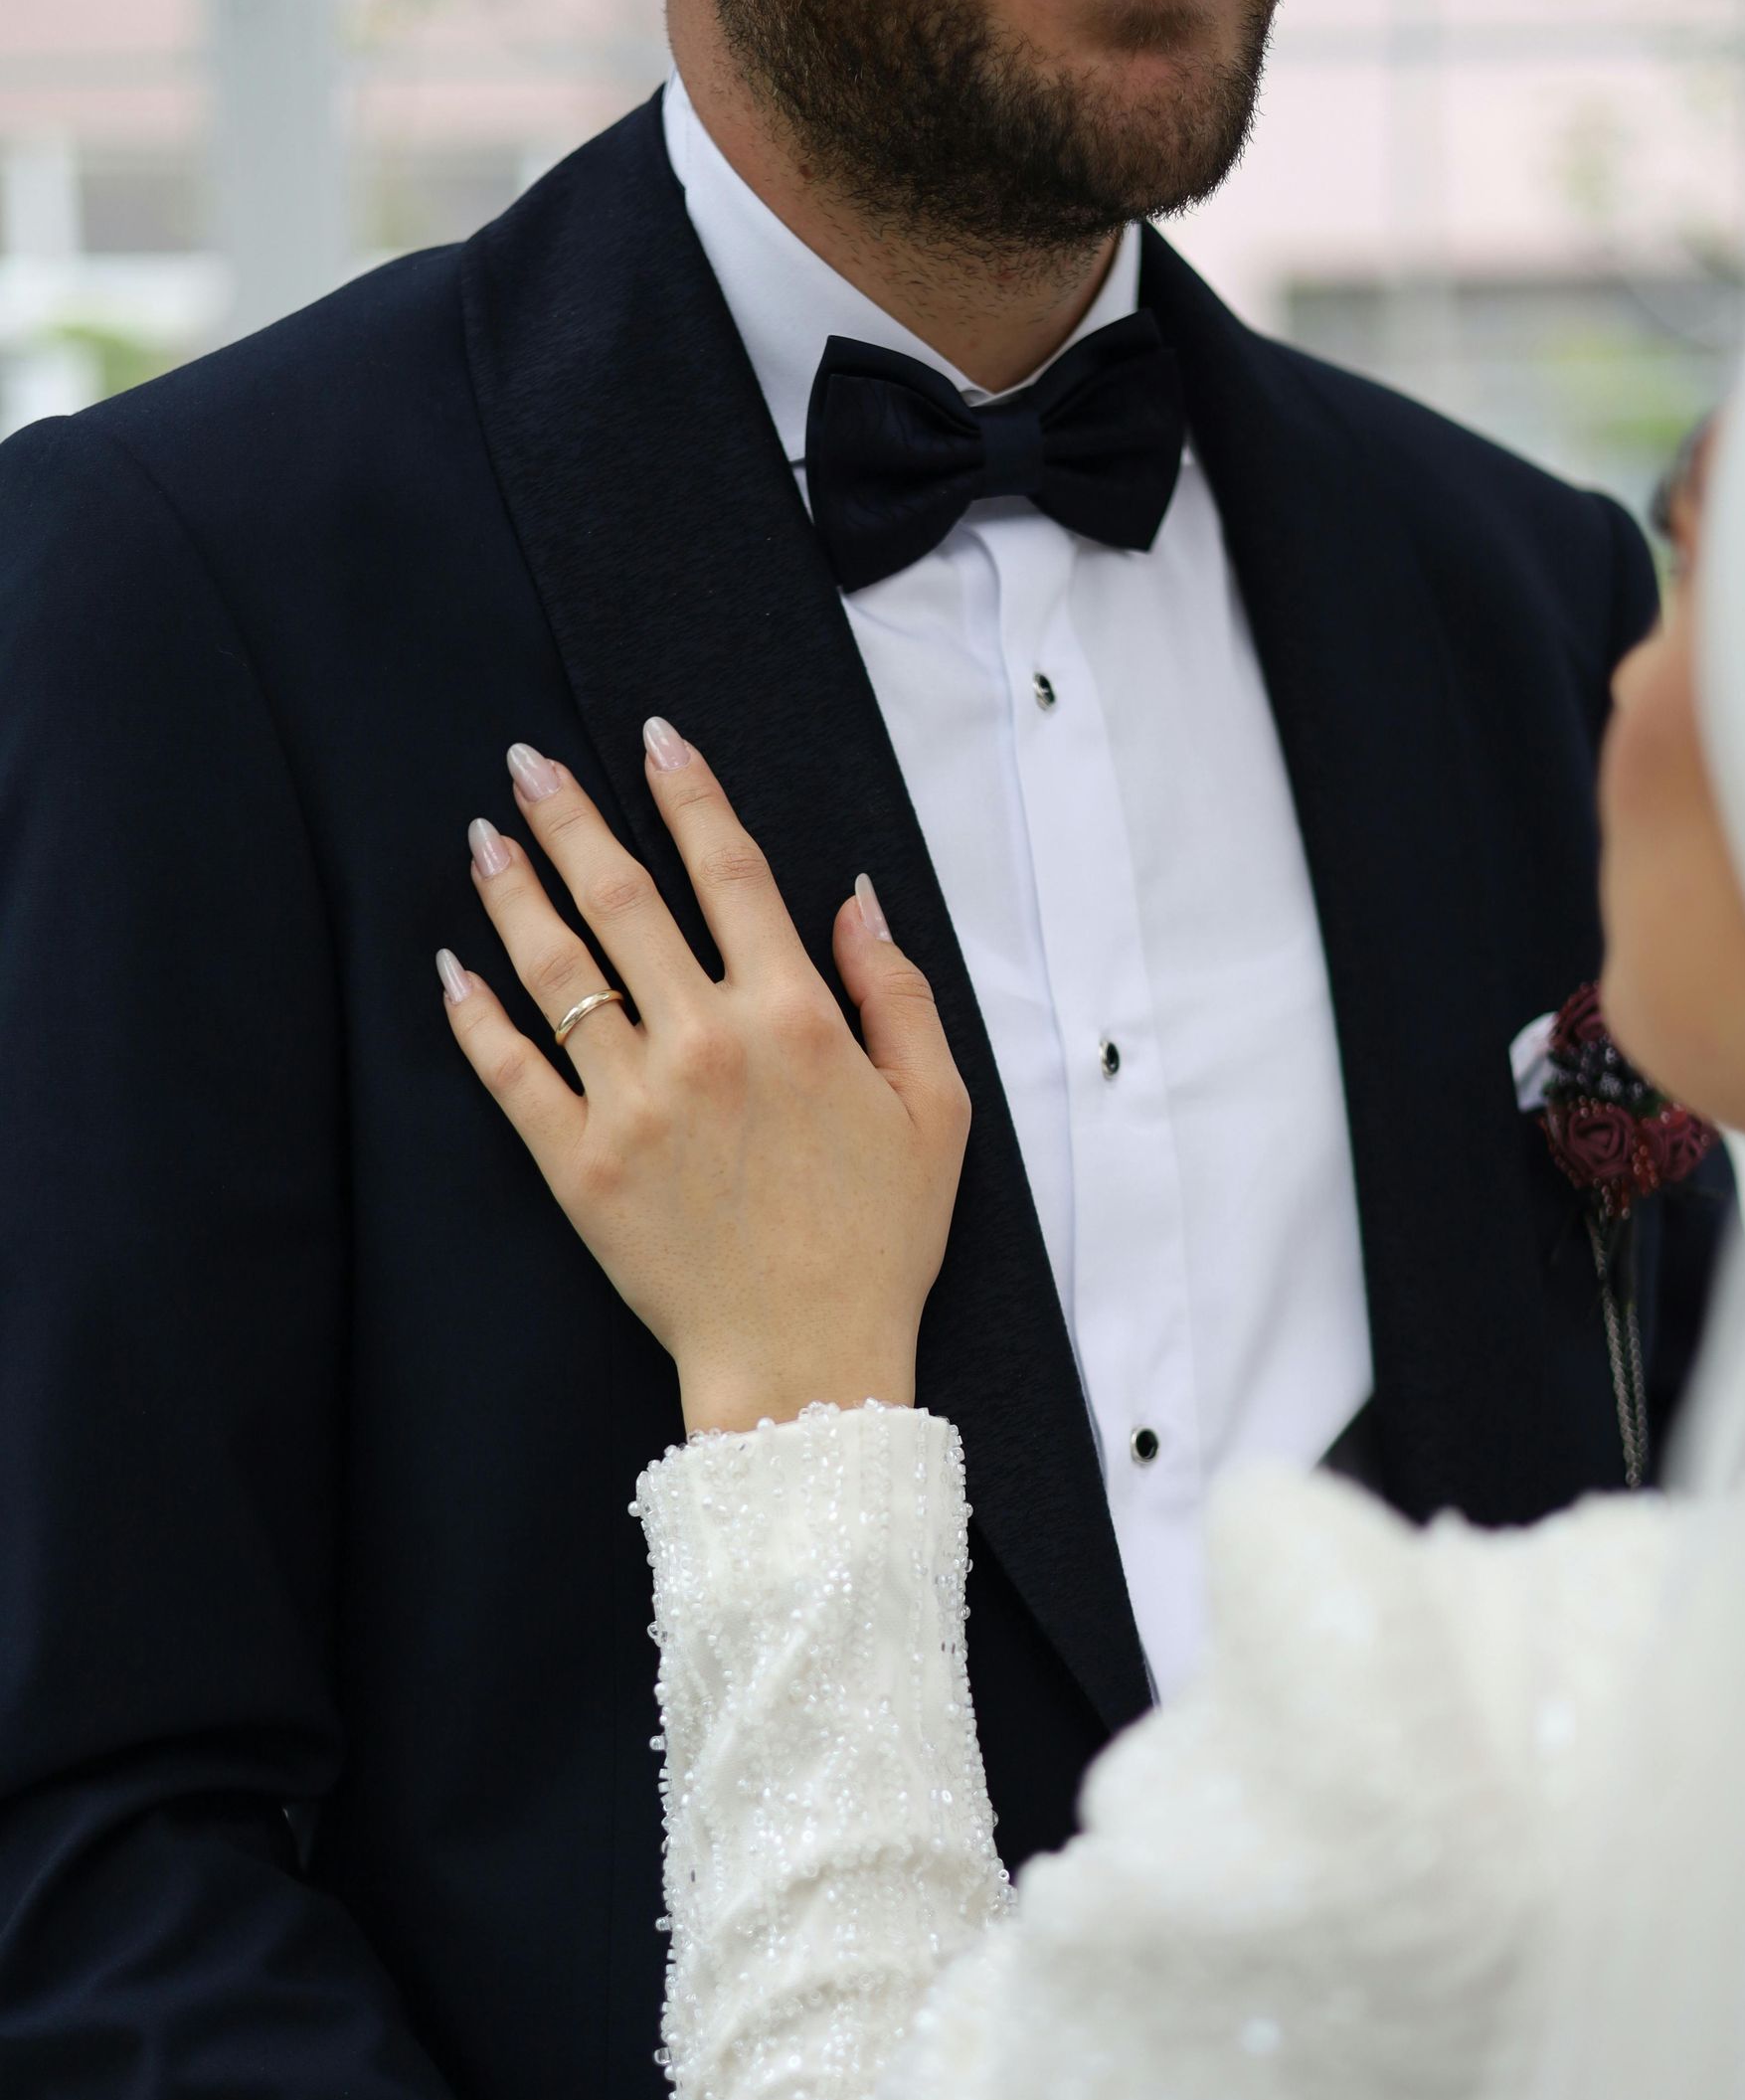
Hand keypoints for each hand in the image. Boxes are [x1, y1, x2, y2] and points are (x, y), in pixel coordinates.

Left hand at [439, 724, 970, 1431]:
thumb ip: (895, 992)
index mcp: (793, 1017)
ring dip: (513, 892)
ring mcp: (633, 1102)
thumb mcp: (936, 1111)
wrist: (805, 1360)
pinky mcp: (579, 1165)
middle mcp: (704, 1041)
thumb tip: (855, 898)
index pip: (731, 871)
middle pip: (622, 898)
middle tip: (527, 763)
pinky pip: (511, 1071)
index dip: (690, 793)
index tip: (654, 739)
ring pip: (556, 970)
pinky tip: (453, 967)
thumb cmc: (878, 1241)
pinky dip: (475, 1013)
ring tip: (484, 839)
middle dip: (570, 818)